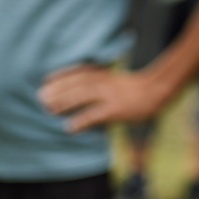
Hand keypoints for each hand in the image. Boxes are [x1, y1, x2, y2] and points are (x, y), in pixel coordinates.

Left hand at [39, 65, 169, 132]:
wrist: (157, 91)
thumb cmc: (135, 88)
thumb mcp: (115, 79)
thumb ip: (98, 81)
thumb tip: (74, 90)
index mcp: (105, 74)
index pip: (79, 72)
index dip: (61, 75)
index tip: (45, 80)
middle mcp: (106, 82)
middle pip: (78, 84)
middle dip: (58, 89)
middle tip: (40, 96)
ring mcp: (111, 95)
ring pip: (83, 96)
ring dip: (65, 102)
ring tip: (49, 109)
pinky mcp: (116, 109)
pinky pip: (96, 115)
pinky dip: (81, 120)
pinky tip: (69, 127)